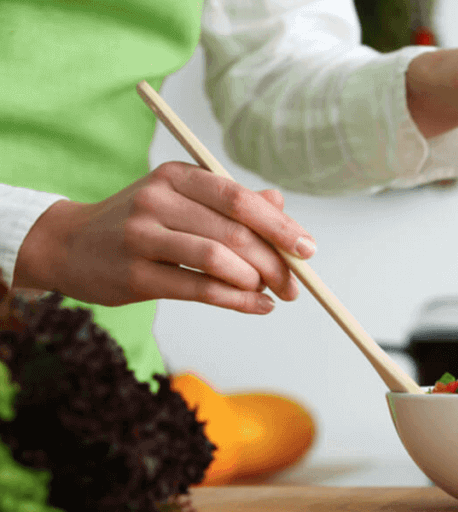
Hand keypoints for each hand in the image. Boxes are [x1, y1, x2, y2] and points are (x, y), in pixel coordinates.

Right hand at [13, 162, 315, 313]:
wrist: (68, 246)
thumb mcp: (182, 201)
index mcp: (177, 177)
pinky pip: (199, 289)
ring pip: (217, 259)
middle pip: (234, 231)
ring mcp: (142, 236)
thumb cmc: (141, 224)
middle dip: (275, 262)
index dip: (280, 225)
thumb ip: (232, 203)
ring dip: (255, 281)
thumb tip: (281, 204)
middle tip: (295, 284)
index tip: (308, 249)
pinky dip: (238, 301)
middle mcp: (158, 200)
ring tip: (272, 294)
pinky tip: (258, 306)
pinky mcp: (134, 274)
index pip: (239, 198)